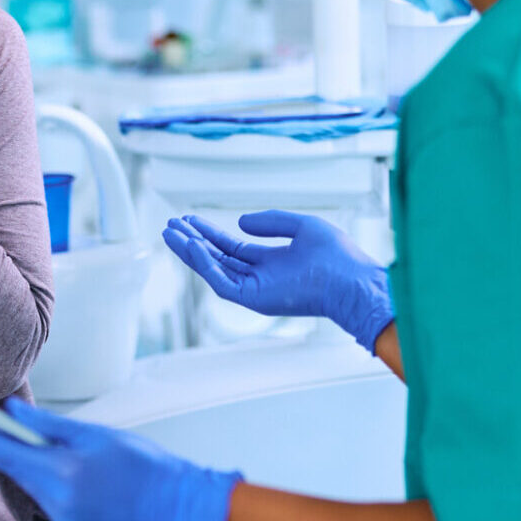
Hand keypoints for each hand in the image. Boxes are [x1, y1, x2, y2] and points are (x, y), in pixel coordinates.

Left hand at [0, 399, 240, 520]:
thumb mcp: (94, 434)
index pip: (0, 450)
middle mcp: (55, 500)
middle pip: (13, 467)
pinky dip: (43, 475)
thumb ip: (49, 426)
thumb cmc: (142, 464)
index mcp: (58, 473)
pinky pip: (48, 494)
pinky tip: (50, 460)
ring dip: (23, 459)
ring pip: (30, 480)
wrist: (177, 505)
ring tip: (14, 433)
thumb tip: (11, 412)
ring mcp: (64, 516)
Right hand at [162, 211, 393, 351]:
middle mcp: (260, 278)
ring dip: (190, 252)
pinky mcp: (253, 300)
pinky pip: (221, 282)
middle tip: (170, 225)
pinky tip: (192, 245)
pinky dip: (204, 265)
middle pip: (218, 259)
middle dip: (193, 242)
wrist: (351, 280)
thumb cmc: (336, 255)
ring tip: (169, 232)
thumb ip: (270, 222)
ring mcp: (256, 291)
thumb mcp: (301, 226)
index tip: (189, 220)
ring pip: (213, 270)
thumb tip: (238, 222)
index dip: (210, 234)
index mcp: (272, 263)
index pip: (232, 249)